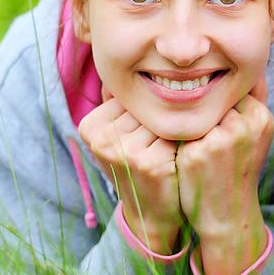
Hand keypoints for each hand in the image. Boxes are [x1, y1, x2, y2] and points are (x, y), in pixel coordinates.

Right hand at [78, 89, 181, 253]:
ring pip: (162, 119)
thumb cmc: (137, 165)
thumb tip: (134, 62)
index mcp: (90, 126)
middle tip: (162, 140)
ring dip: (174, 129)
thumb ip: (122, 104)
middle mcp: (103, 138)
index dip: (146, 110)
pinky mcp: (150, 162)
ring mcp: (125, 152)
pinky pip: (176, 135)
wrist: (150, 212)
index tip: (145, 130)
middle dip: (160, 119)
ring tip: (170, 147)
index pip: (131, 97)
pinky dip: (183, 141)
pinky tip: (179, 155)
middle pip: (146, 108)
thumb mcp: (118, 136)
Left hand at [177, 77, 272, 274]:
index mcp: (260, 117)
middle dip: (200, 106)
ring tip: (182, 131)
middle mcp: (244, 125)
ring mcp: (220, 139)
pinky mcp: (197, 152)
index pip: (230, 87)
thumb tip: (241, 68)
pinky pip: (178, 130)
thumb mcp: (254, 134)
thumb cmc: (238, 168)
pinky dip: (173, 134)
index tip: (209, 111)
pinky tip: (175, 144)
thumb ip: (249, 101)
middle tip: (194, 120)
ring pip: (193, 111)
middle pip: (211, 97)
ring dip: (184, 118)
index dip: (215, 98)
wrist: (229, 212)